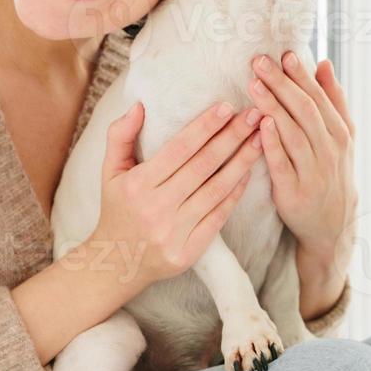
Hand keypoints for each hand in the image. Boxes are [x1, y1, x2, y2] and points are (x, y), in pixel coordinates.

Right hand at [88, 99, 263, 289]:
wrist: (116, 264)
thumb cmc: (117, 210)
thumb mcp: (110, 172)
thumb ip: (120, 136)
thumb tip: (140, 105)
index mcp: (138, 185)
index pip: (179, 148)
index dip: (205, 126)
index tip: (227, 106)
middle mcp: (156, 207)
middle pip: (203, 165)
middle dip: (232, 137)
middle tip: (255, 115)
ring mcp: (174, 231)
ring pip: (217, 189)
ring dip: (242, 162)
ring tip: (260, 139)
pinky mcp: (189, 251)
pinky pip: (219, 216)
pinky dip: (236, 193)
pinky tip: (249, 173)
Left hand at [247, 53, 356, 254]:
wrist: (333, 223)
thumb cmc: (331, 171)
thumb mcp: (341, 136)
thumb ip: (333, 100)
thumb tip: (324, 63)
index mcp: (339, 133)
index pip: (319, 98)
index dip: (301, 75)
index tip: (284, 54)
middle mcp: (330, 150)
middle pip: (305, 111)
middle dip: (282, 84)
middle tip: (260, 62)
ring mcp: (313, 172)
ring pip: (293, 134)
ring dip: (273, 107)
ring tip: (254, 84)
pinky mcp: (294, 192)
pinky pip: (282, 165)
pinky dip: (272, 144)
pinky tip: (260, 124)